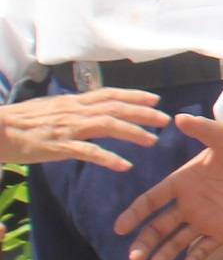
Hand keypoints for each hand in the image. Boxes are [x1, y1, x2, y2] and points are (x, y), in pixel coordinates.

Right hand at [0, 88, 167, 170]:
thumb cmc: (21, 121)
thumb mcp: (51, 108)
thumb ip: (73, 109)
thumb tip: (90, 108)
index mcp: (73, 102)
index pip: (110, 94)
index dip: (134, 95)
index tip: (156, 98)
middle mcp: (75, 111)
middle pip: (116, 107)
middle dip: (143, 113)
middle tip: (165, 120)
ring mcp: (68, 128)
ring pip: (108, 125)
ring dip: (133, 132)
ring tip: (152, 141)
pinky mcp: (59, 146)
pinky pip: (88, 152)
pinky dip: (108, 158)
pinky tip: (124, 165)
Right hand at [115, 116, 222, 259]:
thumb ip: (203, 130)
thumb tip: (178, 117)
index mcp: (184, 181)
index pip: (151, 200)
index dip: (135, 213)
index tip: (119, 228)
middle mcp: (189, 202)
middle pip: (159, 225)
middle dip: (145, 240)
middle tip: (134, 257)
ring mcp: (206, 218)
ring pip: (177, 240)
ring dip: (164, 253)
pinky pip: (205, 248)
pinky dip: (195, 259)